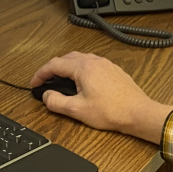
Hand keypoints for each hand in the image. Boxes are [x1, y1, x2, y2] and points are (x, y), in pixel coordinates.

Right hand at [30, 52, 172, 142]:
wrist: (138, 113)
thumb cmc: (112, 111)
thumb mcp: (77, 110)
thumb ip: (56, 102)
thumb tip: (46, 96)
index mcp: (83, 68)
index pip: (54, 65)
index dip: (40, 74)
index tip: (34, 83)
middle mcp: (94, 61)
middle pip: (66, 58)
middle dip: (53, 68)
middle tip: (45, 81)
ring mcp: (106, 64)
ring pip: (80, 59)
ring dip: (67, 67)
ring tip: (61, 80)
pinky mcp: (114, 70)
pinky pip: (92, 63)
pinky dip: (81, 69)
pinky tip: (82, 81)